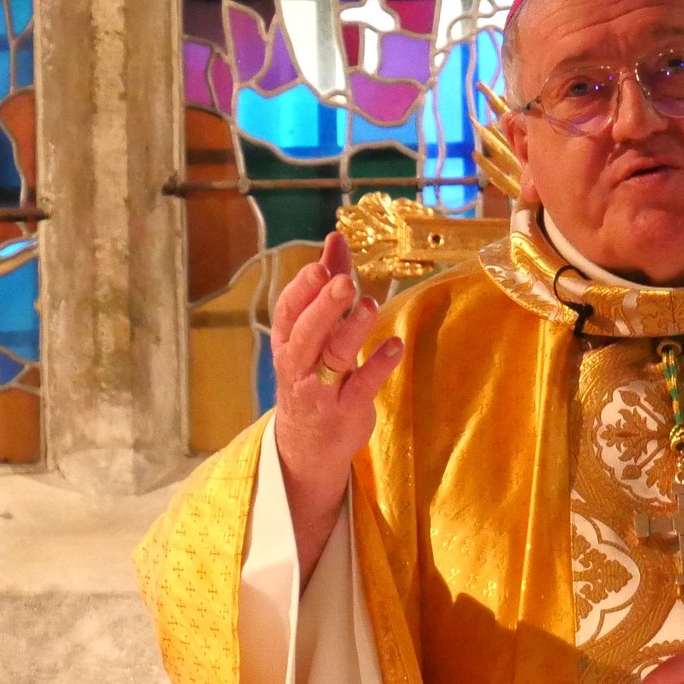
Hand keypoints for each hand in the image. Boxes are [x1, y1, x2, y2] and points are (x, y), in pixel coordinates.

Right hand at [271, 231, 403, 580]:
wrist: (306, 445)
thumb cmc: (313, 375)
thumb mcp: (315, 332)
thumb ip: (328, 285)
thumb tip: (336, 239)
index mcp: (288, 343)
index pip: (287, 313)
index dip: (301, 290)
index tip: (319, 265)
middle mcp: (299, 366)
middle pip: (306, 334)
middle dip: (323, 308)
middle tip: (342, 282)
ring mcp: (321, 390)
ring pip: (332, 358)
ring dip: (352, 331)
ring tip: (371, 306)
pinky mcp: (346, 411)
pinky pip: (361, 387)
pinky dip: (377, 366)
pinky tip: (395, 346)